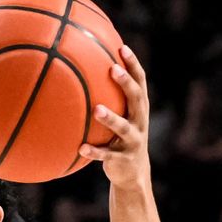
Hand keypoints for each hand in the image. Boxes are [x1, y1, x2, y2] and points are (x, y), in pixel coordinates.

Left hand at [79, 46, 150, 190]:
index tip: (122, 48)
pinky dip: (94, 152)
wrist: (132, 173)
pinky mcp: (122, 159)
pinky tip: (81, 148)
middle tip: (112, 69)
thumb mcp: (120, 118)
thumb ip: (108, 99)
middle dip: (126, 83)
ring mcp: (133, 141)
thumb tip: (82, 73)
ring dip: (110, 118)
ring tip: (96, 109)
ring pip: (123, 127)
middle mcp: (140, 122)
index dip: (133, 65)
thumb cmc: (120, 138)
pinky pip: (107, 155)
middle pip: (137, 99)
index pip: (140, 82)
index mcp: (139, 110)